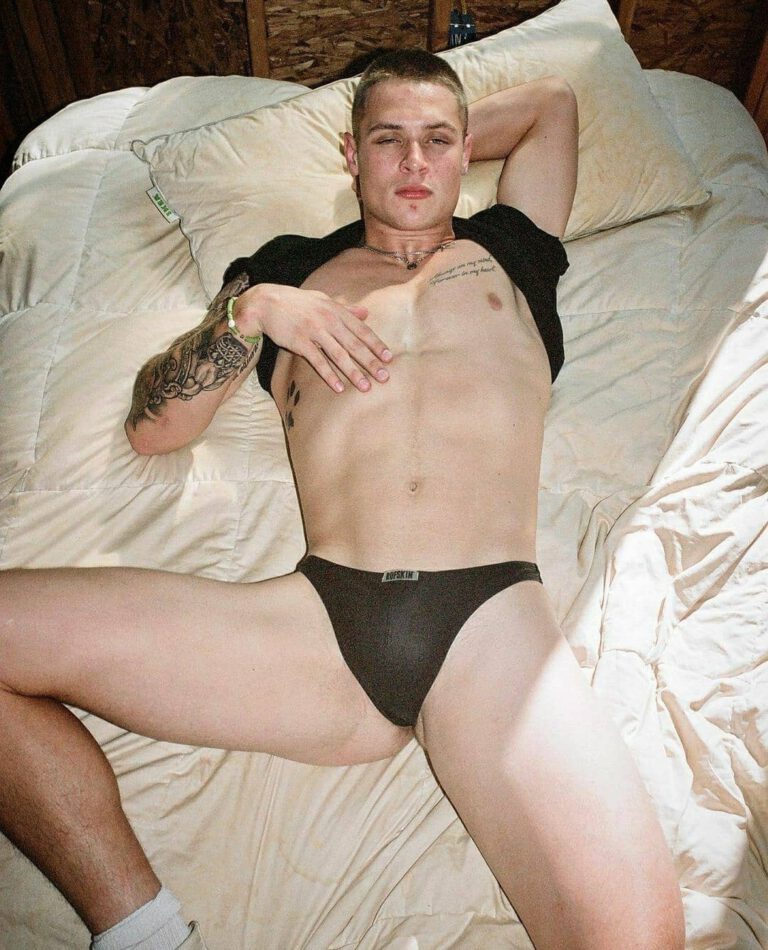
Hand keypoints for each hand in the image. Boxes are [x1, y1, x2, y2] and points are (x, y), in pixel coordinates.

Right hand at [234, 284, 391, 392]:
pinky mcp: (299, 342)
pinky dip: (329, 375)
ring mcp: (314, 331)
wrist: (266, 302)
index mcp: (336, 310)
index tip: (388, 358)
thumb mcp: (323, 300)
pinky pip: (317, 361)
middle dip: (370, 362)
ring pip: (338, 355)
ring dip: (353, 372)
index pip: (361, 329)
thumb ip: (345, 308)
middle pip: (354, 344)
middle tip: (384, 377)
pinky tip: (339, 387)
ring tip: (365, 387)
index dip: (376, 344)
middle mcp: (328, 320)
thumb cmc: (297, 303)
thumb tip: (366, 313)